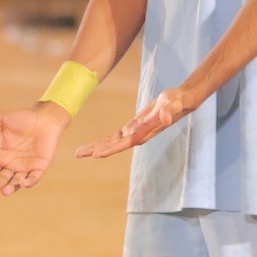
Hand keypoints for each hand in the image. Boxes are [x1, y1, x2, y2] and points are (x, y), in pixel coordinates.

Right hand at [0, 102, 69, 194]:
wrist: (45, 117)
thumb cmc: (24, 118)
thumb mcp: (0, 120)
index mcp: (3, 156)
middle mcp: (13, 164)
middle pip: (3, 179)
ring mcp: (27, 166)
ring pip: (17, 181)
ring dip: (11, 187)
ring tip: (4, 191)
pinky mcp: (40, 166)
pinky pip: (34, 178)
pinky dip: (29, 182)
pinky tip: (24, 184)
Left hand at [75, 87, 189, 158]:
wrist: (179, 102)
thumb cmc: (176, 102)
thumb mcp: (173, 104)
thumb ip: (169, 112)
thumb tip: (165, 119)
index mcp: (143, 133)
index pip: (123, 143)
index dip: (109, 149)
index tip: (95, 154)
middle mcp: (137, 136)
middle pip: (113, 145)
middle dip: (95, 150)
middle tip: (78, 154)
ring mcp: (134, 133)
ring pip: (111, 142)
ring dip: (96, 147)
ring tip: (80, 152)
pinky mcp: (133, 128)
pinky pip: (115, 137)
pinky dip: (104, 141)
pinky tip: (94, 145)